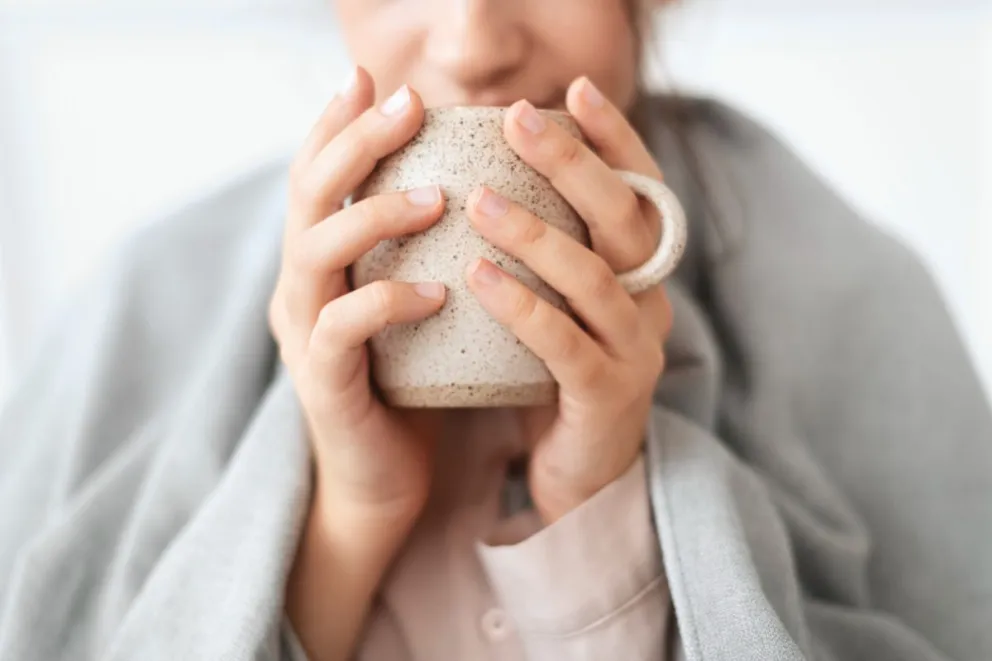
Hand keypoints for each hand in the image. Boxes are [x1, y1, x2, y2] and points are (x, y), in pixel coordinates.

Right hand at [269, 69, 444, 659]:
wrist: (382, 480)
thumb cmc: (409, 384)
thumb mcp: (411, 304)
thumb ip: (419, 250)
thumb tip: (474, 186)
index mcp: (321, 262)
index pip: (316, 175)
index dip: (336, 123)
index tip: (371, 77)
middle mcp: (301, 288)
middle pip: (307, 194)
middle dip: (352, 142)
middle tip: (405, 103)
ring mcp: (305, 335)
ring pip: (315, 251)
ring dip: (373, 214)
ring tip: (435, 196)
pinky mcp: (324, 382)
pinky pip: (344, 329)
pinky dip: (387, 301)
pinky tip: (436, 291)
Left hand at [465, 77, 673, 523]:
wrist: (577, 472)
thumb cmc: (554, 375)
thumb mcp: (557, 302)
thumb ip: (543, 249)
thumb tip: (484, 173)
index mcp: (638, 271)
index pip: (637, 190)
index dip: (612, 138)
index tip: (572, 89)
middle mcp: (649, 301)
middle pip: (623, 219)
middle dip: (574, 162)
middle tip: (519, 118)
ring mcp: (636, 350)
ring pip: (594, 278)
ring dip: (537, 234)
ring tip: (479, 200)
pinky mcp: (608, 396)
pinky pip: (565, 345)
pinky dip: (523, 308)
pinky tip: (478, 276)